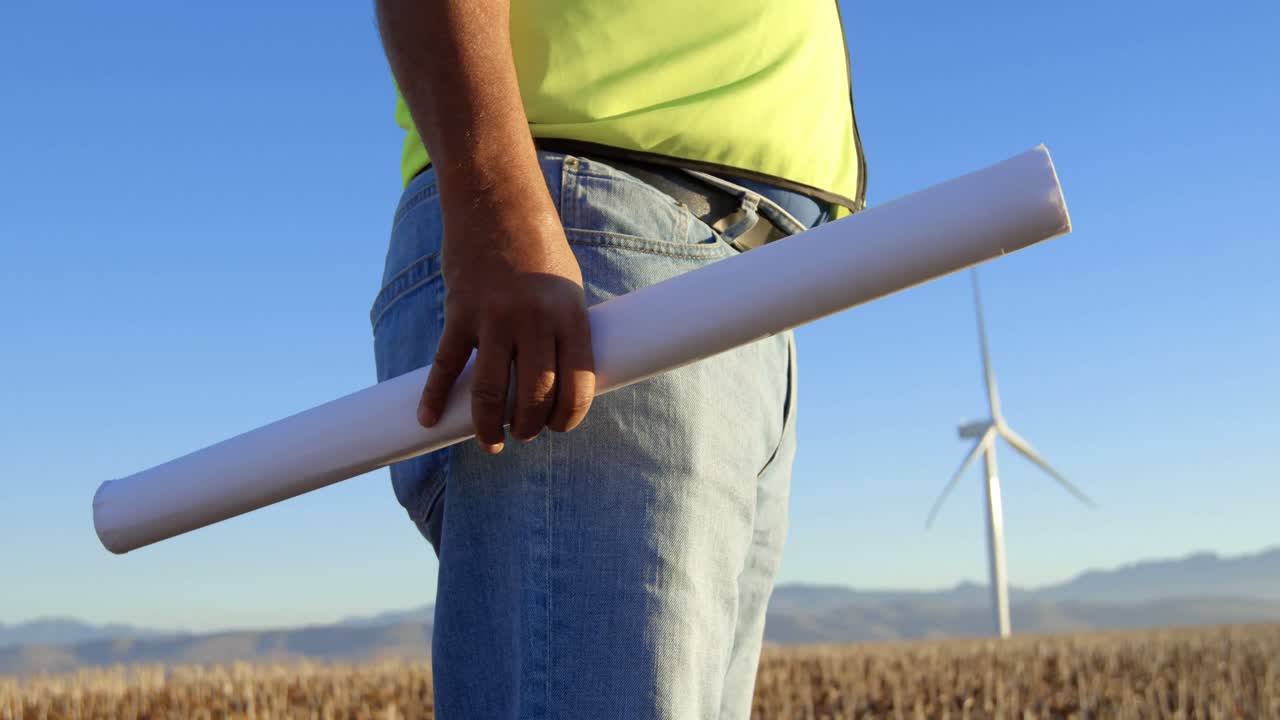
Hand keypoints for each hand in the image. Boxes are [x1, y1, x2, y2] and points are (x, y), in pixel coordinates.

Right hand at [416, 177, 595, 452]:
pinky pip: (446, 365)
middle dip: (530, 426)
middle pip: (534, 394)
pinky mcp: (460, 312)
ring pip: (491, 390)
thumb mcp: (568, 288)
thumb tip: (559, 381)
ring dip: (489, 426)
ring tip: (491, 442)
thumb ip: (564, 332)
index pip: (577, 384)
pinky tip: (429, 419)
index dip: (569, 417)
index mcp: (569, 316)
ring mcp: (494, 317)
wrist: (498, 203)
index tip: (560, 428)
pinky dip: (435, 396)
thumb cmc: (540, 250)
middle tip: (524, 434)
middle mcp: (534, 320)